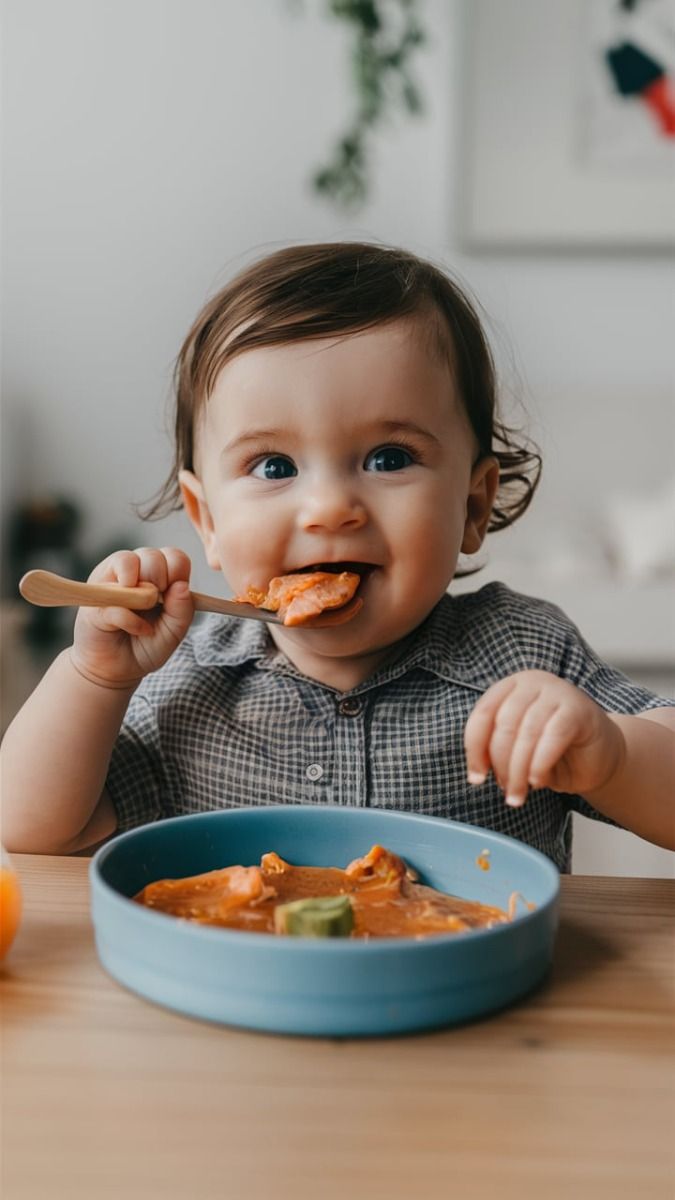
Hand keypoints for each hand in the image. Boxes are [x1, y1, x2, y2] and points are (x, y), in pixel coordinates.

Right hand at [71, 547, 193, 688]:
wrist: (116, 670)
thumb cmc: (145, 646)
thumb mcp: (173, 632)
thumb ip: (182, 610)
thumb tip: (182, 586)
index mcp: (157, 576)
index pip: (174, 556)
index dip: (177, 572)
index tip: (174, 595)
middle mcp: (133, 573)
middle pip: (152, 555)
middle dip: (161, 579)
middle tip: (156, 604)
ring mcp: (110, 582)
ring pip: (128, 561)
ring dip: (142, 591)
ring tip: (142, 610)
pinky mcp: (94, 600)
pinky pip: (116, 600)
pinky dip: (130, 619)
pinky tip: (134, 629)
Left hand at [464, 670, 624, 806]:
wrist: (601, 755)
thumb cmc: (555, 752)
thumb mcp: (518, 749)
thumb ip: (497, 750)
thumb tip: (477, 771)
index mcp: (510, 687)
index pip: (482, 715)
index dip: (474, 749)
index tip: (476, 778)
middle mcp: (532, 682)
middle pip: (503, 725)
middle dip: (500, 765)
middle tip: (505, 790)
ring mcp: (556, 692)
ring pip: (526, 733)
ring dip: (518, 770)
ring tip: (519, 794)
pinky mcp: (578, 709)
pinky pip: (551, 737)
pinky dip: (539, 763)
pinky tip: (538, 781)